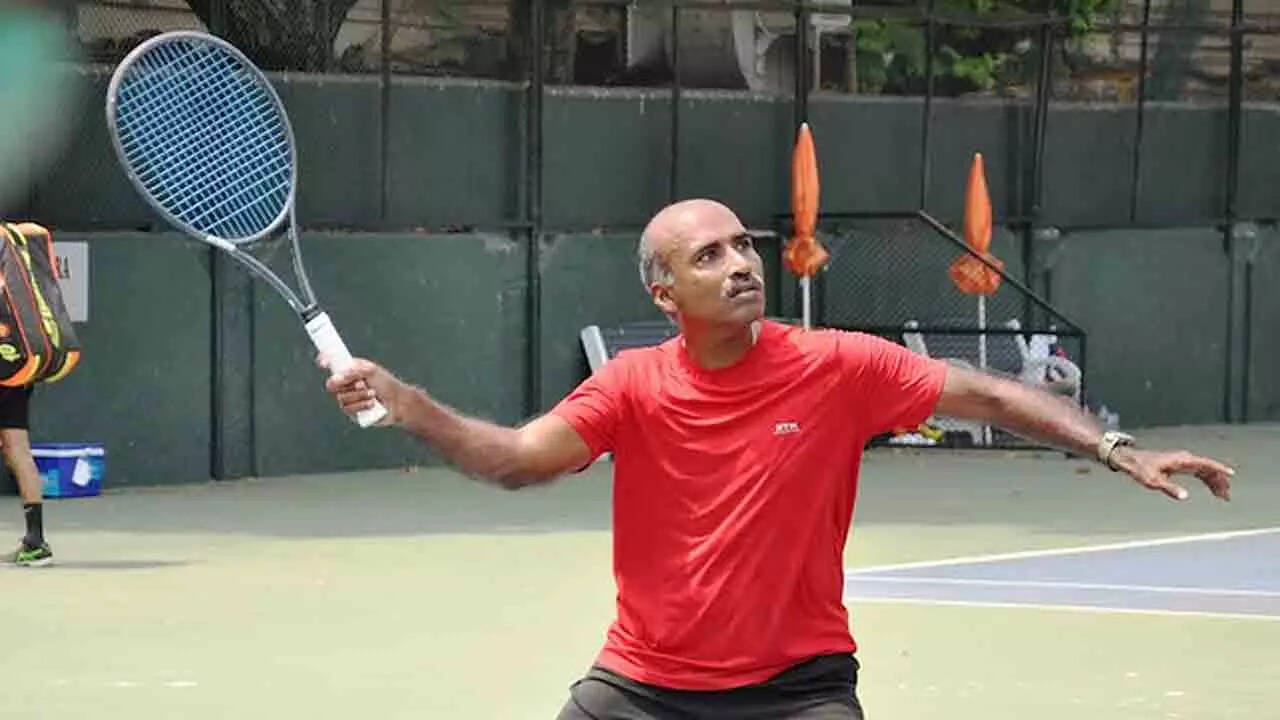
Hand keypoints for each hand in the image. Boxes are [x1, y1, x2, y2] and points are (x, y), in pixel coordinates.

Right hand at [316, 354, 400, 425]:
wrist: (399, 402)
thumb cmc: (387, 384)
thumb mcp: (371, 371)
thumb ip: (353, 372)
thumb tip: (335, 377)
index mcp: (350, 370)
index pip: (333, 364)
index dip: (325, 361)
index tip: (322, 362)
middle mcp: (346, 385)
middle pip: (331, 384)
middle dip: (346, 384)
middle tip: (361, 383)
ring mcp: (348, 399)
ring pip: (341, 398)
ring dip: (359, 395)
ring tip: (373, 393)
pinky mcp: (353, 413)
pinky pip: (348, 409)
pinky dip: (361, 405)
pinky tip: (372, 403)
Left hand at [1109, 447, 1234, 501]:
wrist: (1130, 460)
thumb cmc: (1140, 468)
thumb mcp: (1154, 481)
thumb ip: (1170, 489)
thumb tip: (1185, 496)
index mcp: (1181, 460)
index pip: (1206, 463)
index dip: (1219, 469)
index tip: (1231, 474)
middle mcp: (1184, 458)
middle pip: (1209, 468)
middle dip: (1219, 481)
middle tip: (1226, 495)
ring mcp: (1183, 461)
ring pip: (1205, 471)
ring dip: (1215, 482)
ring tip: (1223, 496)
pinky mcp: (1180, 465)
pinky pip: (1199, 472)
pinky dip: (1207, 480)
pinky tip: (1212, 489)